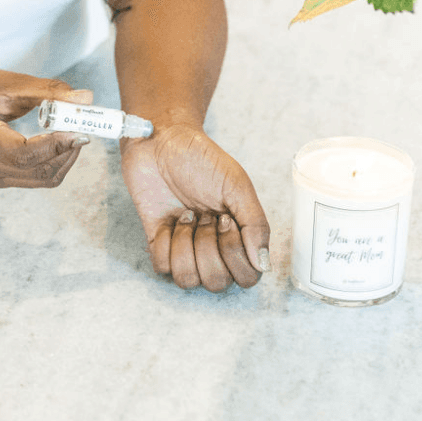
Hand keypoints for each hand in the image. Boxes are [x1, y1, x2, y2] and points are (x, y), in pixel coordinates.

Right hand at [0, 68, 92, 188]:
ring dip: (62, 160)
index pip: (21, 153)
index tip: (78, 130)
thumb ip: (47, 91)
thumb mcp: (9, 82)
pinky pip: (30, 180)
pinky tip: (57, 144)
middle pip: (32, 170)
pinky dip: (49, 164)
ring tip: (73, 134)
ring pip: (36, 180)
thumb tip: (86, 98)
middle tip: (84, 130)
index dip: (54, 146)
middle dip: (65, 153)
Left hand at [120, 121, 269, 291]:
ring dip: (185, 245)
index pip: (247, 276)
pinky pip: (162, 267)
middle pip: (217, 282)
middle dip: (207, 247)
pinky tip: (167, 220)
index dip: (235, 254)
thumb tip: (263, 264)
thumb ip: (255, 223)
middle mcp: (212, 248)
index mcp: (237, 236)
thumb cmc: (200, 157)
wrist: (160, 139)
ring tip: (185, 216)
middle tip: (203, 215)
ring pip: (187, 280)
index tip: (225, 219)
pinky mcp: (158, 243)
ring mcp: (184, 247)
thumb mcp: (235, 183)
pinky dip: (164, 242)